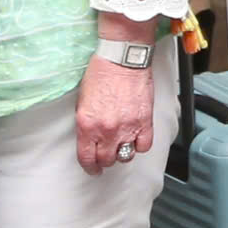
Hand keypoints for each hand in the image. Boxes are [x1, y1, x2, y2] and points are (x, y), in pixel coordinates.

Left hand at [75, 52, 155, 175]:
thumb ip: (86, 123)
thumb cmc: (102, 73)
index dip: (89, 167)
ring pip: (125, 156)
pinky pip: (144, 146)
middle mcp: (106, 130)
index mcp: (87, 124)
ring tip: (121, 145)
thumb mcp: (82, 101)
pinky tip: (136, 139)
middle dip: (105, 160)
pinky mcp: (144, 122)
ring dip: (122, 153)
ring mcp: (127, 127)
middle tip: (106, 156)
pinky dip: (140, 145)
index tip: (92, 168)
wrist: (122, 59)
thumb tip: (90, 138)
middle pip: (107, 159)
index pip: (86, 158)